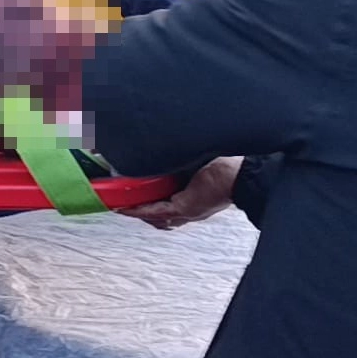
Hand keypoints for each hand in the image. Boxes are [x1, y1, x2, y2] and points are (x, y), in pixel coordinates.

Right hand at [120, 156, 242, 229]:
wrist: (240, 174)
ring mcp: (184, 209)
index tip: (127, 192)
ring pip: (152, 215)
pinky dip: (138, 210)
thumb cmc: (224, 164)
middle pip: (154, 212)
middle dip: (135, 207)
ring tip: (116, 201)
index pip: (161, 200)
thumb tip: (157, 143)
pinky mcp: (182, 208)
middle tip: (117, 199)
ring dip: (134, 210)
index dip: (144, 199)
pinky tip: (124, 206)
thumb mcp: (192, 157)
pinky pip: (154, 212)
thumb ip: (175, 155)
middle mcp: (185, 204)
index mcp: (188, 192)